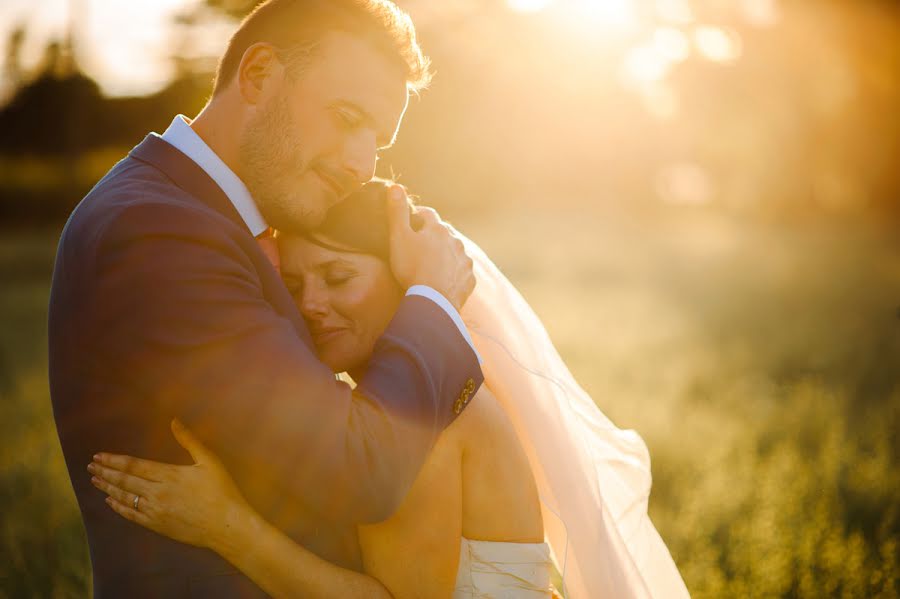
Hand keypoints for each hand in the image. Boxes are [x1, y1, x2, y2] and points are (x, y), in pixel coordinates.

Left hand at [88, 419, 252, 552]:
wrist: (226, 526)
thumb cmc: (222, 491)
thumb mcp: (209, 461)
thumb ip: (189, 440)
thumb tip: (174, 421)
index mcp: (169, 474)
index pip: (133, 466)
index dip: (114, 460)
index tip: (98, 456)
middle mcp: (158, 492)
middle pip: (124, 481)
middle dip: (106, 472)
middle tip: (90, 467)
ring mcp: (156, 510)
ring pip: (125, 497)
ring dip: (108, 488)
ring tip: (95, 481)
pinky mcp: (157, 525)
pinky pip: (132, 515)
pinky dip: (119, 507)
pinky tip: (111, 501)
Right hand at [385, 185, 475, 310]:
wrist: (434, 301)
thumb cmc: (412, 268)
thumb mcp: (399, 237)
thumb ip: (397, 212)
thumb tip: (395, 186)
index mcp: (438, 229)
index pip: (428, 214)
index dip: (417, 215)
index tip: (410, 220)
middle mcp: (455, 241)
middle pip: (443, 233)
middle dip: (433, 235)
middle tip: (419, 244)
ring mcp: (464, 261)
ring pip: (454, 252)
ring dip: (445, 254)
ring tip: (432, 264)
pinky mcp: (469, 280)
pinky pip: (461, 272)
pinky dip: (453, 273)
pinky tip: (444, 280)